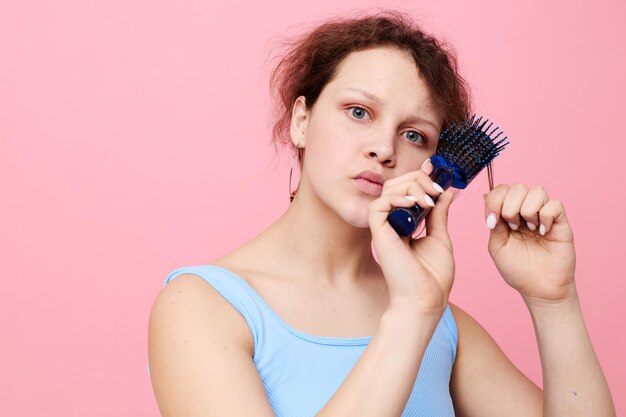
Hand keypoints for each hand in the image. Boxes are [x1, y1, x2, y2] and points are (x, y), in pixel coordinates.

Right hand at [369, 159, 455, 317]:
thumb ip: (439, 214)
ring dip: (412, 187)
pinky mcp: (378, 233)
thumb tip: (447, 192)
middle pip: (396, 184)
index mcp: (405, 223)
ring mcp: (384, 227)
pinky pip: (380, 204)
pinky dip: (398, 198)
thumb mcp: (440, 237)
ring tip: (429, 200)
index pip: (406, 190)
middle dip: (419, 179)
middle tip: (437, 190)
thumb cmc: (433, 277)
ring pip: (388, 189)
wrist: (426, 300)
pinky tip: (416, 205)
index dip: (418, 175)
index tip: (435, 168)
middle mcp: (392, 222)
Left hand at [484, 184, 576, 303]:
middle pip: (517, 187)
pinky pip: (554, 204)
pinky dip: (545, 216)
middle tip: (513, 227)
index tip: (491, 221)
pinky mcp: (560, 222)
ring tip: (529, 229)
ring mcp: (543, 214)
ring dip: (527, 210)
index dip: (494, 200)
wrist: (540, 288)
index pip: (501, 190)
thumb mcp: (497, 245)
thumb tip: (483, 196)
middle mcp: (526, 210)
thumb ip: (493, 221)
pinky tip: (542, 232)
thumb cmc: (518, 270)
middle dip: (509, 206)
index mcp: (508, 214)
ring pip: (536, 191)